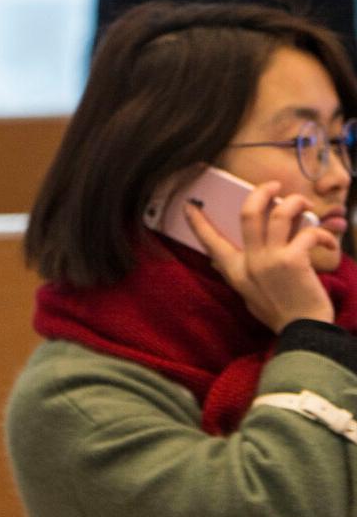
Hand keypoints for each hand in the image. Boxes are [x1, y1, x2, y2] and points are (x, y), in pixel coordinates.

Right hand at [185, 180, 336, 332]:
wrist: (302, 330)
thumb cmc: (279, 313)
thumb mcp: (248, 294)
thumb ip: (240, 272)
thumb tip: (224, 259)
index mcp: (235, 270)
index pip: (211, 242)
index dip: (198, 222)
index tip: (189, 207)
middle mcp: (249, 262)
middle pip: (249, 213)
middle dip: (262, 192)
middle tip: (275, 186)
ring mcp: (270, 260)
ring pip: (279, 214)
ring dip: (296, 203)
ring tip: (305, 206)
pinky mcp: (293, 260)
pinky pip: (308, 233)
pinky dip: (322, 234)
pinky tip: (327, 242)